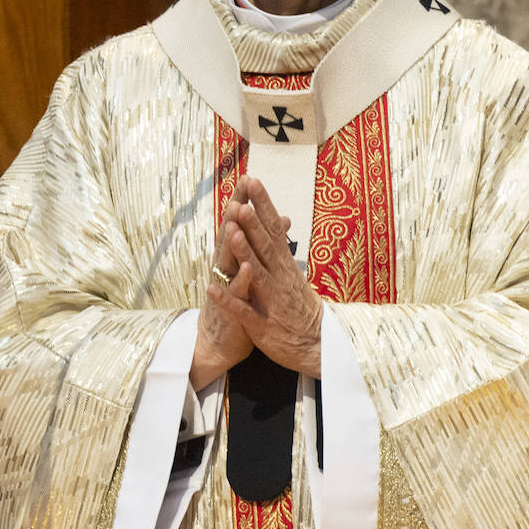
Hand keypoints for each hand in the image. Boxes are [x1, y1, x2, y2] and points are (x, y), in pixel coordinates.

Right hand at [190, 183, 253, 387]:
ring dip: (231, 244)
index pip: (239, 226)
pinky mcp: (230, 311)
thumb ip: (263, 245)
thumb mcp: (252, 271)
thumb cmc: (238, 304)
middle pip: (231, 236)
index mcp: (234, 258)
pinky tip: (247, 268)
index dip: (244, 204)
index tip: (250, 178)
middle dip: (236, 214)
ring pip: (228, 263)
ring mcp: (226, 289)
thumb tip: (281, 219)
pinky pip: (236, 295)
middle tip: (240, 190)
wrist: (218, 342)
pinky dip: (240, 282)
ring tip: (235, 224)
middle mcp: (227, 270)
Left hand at [208, 176, 322, 377]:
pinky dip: (228, 299)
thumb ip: (281, 250)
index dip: (263, 205)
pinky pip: (243, 311)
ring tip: (231, 232)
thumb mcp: (293, 276)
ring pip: (256, 274)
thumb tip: (279, 221)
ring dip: (244, 253)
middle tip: (241, 199)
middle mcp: (280, 280)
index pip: (274, 229)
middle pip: (266, 246)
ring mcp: (271, 302)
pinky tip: (211, 288)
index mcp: (285, 267)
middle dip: (253, 222)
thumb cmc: (301, 310)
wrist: (317, 347)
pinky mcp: (262, 325)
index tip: (252, 181)